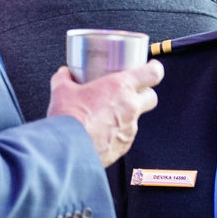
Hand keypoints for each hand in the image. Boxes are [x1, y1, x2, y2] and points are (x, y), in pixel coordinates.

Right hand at [47, 61, 162, 165]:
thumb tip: (64, 74)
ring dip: (126, 116)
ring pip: (136, 119)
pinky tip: (100, 133)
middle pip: (151, 97)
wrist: (66, 150)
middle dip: (144, 94)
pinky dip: (116, 133)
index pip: (153, 73)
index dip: (155, 69)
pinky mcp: (124, 147)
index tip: (151, 67)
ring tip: (106, 115)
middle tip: (129, 93)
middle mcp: (130, 108)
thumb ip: (65, 78)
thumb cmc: (68, 120)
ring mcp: (130, 129)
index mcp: (120, 87)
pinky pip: (125, 137)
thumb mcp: (62, 90)